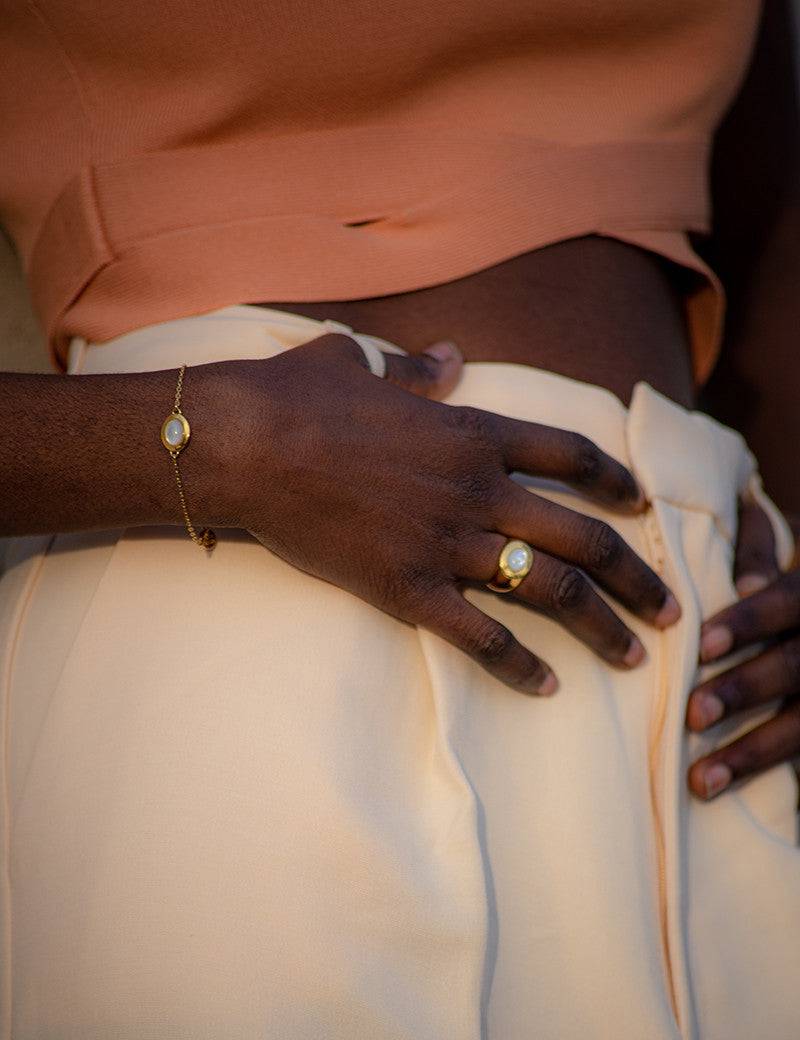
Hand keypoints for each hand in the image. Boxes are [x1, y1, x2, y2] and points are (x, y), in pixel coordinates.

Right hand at [203, 333, 680, 694]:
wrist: (248, 445)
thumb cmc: (300, 397)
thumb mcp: (363, 363)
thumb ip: (416, 368)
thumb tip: (447, 357)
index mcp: (474, 433)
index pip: (572, 456)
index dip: (615, 481)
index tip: (640, 505)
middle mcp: (477, 489)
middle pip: (584, 538)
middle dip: (637, 577)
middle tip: (671, 609)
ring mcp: (447, 542)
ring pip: (550, 591)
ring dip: (602, 627)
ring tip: (635, 656)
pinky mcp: (408, 589)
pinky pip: (480, 635)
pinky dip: (519, 666)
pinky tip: (549, 687)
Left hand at [686, 500, 799, 798]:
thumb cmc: (793, 569)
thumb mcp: (789, 539)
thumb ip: (759, 544)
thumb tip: (742, 580)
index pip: (787, 602)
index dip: (747, 621)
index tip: (701, 645)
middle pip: (796, 666)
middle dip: (745, 690)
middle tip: (694, 714)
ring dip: (755, 753)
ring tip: (703, 779)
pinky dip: (781, 778)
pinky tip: (744, 801)